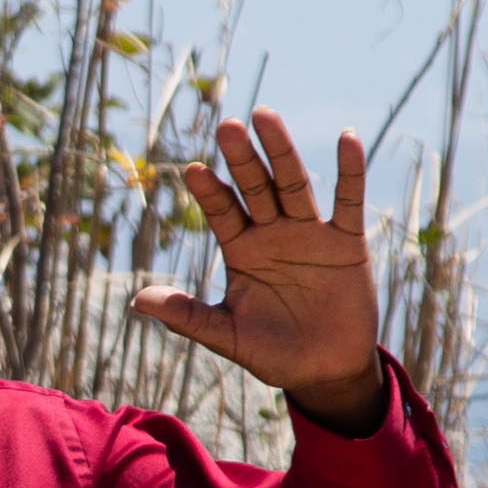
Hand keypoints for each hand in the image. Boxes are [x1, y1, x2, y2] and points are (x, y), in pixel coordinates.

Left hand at [130, 111, 388, 430]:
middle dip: (242, 159)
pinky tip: (348, 140)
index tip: (192, 171)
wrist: (325, 371)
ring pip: (294, 185)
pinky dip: (350, 173)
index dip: (210, 192)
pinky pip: (348, 203)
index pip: (222, 212)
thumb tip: (137, 300)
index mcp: (241, 250)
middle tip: (226, 126)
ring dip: (281, 152)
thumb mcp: (228, 337)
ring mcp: (309, 234)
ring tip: (265, 116)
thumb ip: (189, 317)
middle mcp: (272, 233)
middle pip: (255, 188)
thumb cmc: (273, 353)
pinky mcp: (346, 243)